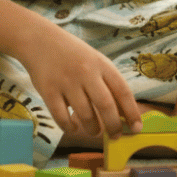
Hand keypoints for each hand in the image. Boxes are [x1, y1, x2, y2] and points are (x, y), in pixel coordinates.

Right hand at [19, 29, 142, 140]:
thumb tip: (122, 113)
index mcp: (101, 63)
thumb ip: (107, 82)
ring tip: (94, 130)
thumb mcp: (94, 61)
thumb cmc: (73, 55)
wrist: (40, 40)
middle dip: (114, 126)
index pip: (122, 90)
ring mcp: (66, 81)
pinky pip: (62, 118)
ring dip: (93, 129)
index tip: (136, 128)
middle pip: (106, 106)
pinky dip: (70, 128)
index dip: (132, 112)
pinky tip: (73, 127)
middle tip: (115, 136)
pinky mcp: (48, 91)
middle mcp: (86, 72)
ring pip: (85, 115)